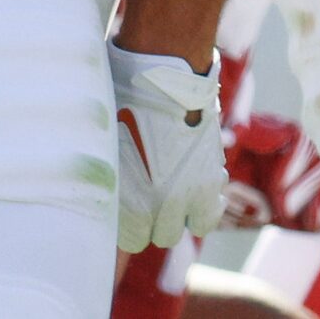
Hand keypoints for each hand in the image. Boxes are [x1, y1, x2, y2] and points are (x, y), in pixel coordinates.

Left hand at [108, 43, 226, 252]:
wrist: (161, 78)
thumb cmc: (122, 105)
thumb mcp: (106, 148)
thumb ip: (113, 181)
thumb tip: (109, 194)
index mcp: (128, 203)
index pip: (133, 240)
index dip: (132, 223)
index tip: (132, 205)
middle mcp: (160, 207)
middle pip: (162, 235)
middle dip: (157, 219)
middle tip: (153, 193)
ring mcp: (190, 194)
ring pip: (192, 225)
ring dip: (185, 211)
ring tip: (177, 187)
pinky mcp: (213, 178)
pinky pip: (213, 209)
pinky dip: (208, 200)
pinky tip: (197, 179)